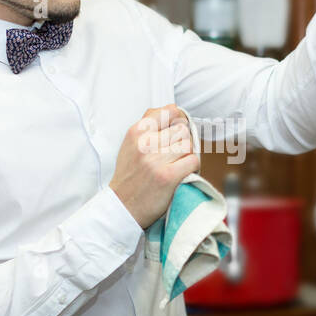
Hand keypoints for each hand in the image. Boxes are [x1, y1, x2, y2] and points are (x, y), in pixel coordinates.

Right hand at [109, 104, 199, 228]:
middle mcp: (145, 143)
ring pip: (189, 144)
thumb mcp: (130, 144)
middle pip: (182, 128)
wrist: (122, 207)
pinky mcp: (168, 177)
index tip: (177, 130)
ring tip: (179, 163)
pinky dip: (193, 167)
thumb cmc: (129, 175)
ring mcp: (156, 160)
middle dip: (183, 140)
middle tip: (177, 153)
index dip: (178, 119)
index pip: (168, 111)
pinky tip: (184, 172)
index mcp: (136, 132)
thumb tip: (172, 108)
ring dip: (188, 154)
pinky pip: (193, 160)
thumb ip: (148, 125)